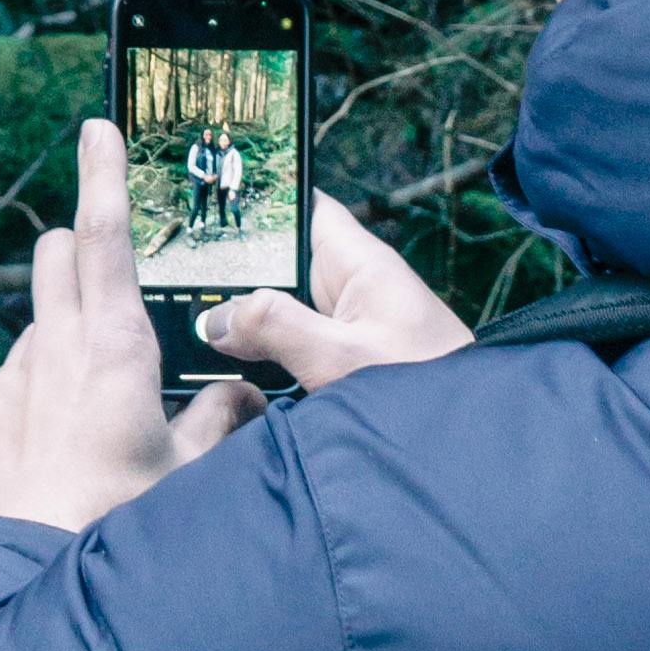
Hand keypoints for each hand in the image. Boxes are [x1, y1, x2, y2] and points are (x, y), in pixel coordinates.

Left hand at [0, 120, 257, 532]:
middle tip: (119, 282)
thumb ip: (221, 419)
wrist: (26, 579)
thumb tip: (246, 395)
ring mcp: (9, 380)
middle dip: (82, 248)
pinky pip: (16, 375)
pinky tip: (68, 442)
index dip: (102, 174)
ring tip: (106, 397)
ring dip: (67, 328)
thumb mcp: (189, 473)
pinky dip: (43, 385)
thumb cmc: (117, 524)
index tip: (98, 129)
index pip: (102, 235)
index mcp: (112, 346)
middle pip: (56, 253)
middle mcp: (52, 348)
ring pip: (37, 318)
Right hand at [198, 187, 467, 393]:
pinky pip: (294, 342)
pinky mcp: (347, 362)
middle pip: (283, 262)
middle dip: (237, 273)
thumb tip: (217, 317)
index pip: (305, 206)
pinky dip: (266, 351)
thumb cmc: (426, 392)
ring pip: (284, 307)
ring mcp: (349, 326)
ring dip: (248, 320)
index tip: (206, 201)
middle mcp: (353, 287)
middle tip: (179, 284)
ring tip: (190, 324)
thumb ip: (276, 329)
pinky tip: (227, 365)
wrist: (470, 450)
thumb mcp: (341, 359)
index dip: (260, 201)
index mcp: (360, 263)